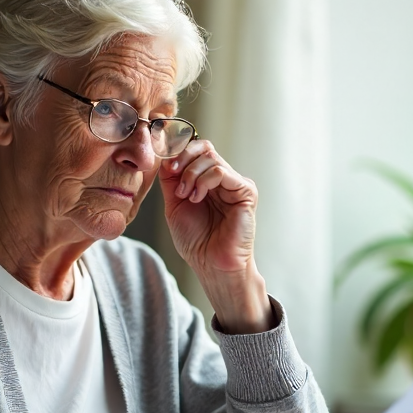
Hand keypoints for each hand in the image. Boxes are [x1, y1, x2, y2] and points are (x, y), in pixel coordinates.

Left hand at [159, 140, 255, 274]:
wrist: (210, 264)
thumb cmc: (196, 240)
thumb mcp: (175, 204)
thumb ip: (171, 179)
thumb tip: (166, 156)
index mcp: (207, 181)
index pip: (196, 151)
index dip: (179, 153)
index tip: (167, 167)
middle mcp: (223, 179)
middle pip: (204, 148)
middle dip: (184, 160)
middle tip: (175, 178)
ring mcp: (235, 184)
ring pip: (210, 158)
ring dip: (191, 175)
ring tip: (187, 196)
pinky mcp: (245, 191)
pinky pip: (221, 172)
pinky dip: (204, 181)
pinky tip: (197, 198)